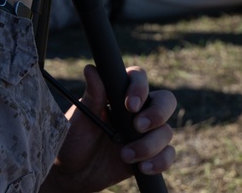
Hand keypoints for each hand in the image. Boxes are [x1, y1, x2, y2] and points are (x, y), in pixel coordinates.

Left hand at [40, 65, 176, 192]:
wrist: (73, 173)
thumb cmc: (73, 140)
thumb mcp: (80, 119)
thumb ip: (92, 97)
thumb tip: (91, 69)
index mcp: (119, 94)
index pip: (138, 79)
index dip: (139, 88)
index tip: (129, 106)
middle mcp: (138, 111)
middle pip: (166, 101)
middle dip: (157, 113)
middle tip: (138, 127)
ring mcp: (146, 133)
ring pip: (166, 131)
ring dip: (149, 145)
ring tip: (125, 155)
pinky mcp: (151, 155)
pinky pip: (168, 154)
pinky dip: (159, 161)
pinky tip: (142, 167)